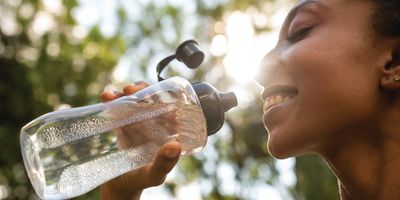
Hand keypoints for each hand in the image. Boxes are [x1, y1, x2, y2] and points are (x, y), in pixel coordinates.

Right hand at [99, 82, 181, 199]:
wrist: (117, 188)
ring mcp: (138, 124)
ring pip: (134, 101)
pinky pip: (119, 108)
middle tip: (131, 90)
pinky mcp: (122, 126)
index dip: (163, 97)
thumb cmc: (140, 182)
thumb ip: (164, 164)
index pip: (169, 108)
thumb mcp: (153, 175)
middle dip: (142, 90)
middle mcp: (155, 125)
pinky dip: (112, 100)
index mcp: (167, 133)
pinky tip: (105, 96)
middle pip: (151, 100)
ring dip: (125, 93)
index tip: (153, 94)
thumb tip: (175, 146)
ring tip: (113, 94)